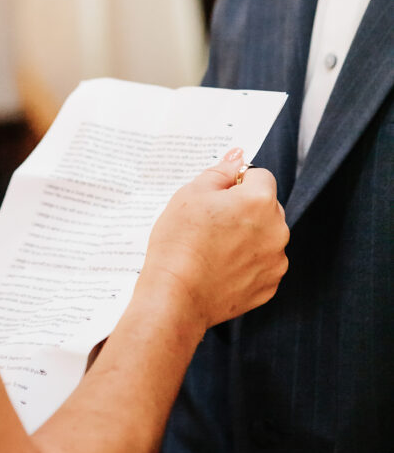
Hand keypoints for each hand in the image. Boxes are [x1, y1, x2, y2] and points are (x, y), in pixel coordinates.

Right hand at [144, 148, 288, 328]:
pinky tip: (221, 267)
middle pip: (266, 206)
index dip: (236, 183)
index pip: (259, 176)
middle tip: (212, 223)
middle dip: (245, 209)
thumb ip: (219, 171)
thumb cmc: (180, 242)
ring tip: (214, 248)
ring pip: (265, 236)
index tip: (217, 197)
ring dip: (248, 236)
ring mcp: (276, 261)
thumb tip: (236, 157)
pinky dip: (247, 263)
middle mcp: (277, 230)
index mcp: (260, 200)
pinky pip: (262, 264)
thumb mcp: (191, 193)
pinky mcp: (269, 286)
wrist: (176, 295)